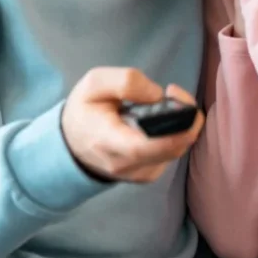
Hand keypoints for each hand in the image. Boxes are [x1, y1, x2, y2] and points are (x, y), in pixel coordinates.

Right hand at [61, 68, 203, 183]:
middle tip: (173, 93)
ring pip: (177, 150)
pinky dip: (175, 135)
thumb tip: (158, 95)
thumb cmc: (85, 111)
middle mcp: (124, 164)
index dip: (172, 124)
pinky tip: (160, 122)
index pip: (144, 145)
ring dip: (181, 125)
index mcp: (107, 140)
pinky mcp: (147, 175)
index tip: (173, 95)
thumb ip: (127, 82)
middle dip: (185, 117)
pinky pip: (172, 154)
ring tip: (165, 104)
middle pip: (172, 147)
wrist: (72, 143)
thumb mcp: (95, 83)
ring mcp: (137, 174)